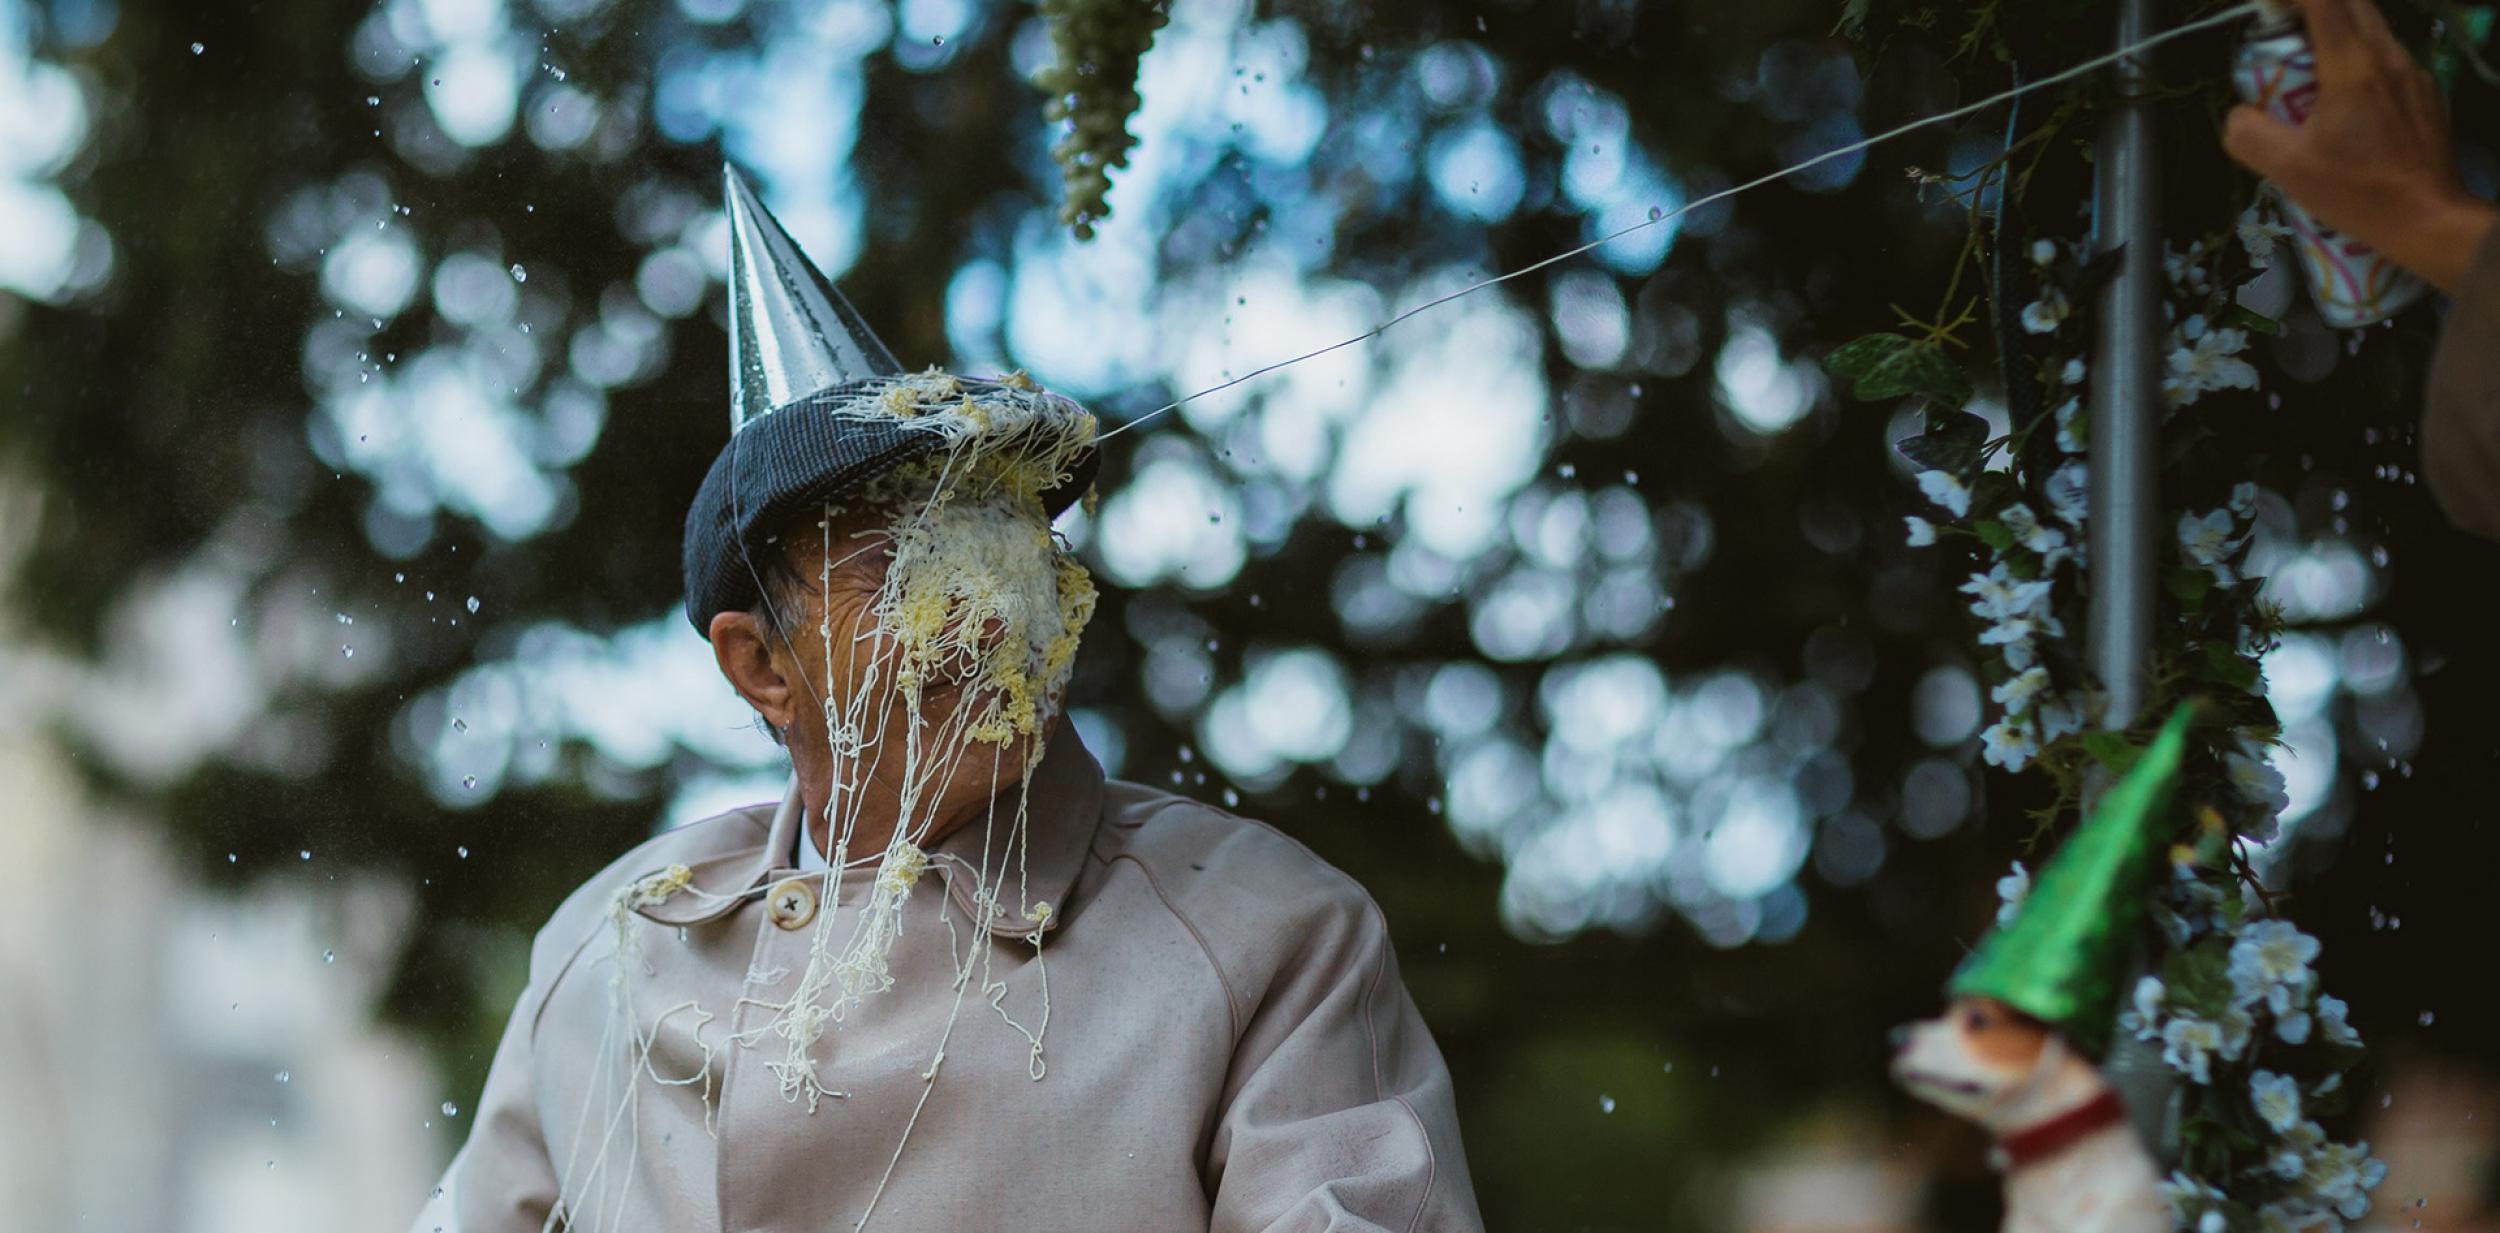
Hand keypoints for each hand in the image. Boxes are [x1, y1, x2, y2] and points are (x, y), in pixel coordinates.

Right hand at [2221, 0, 2497, 291]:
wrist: (2428, 218)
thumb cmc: (2357, 191)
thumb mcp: (2286, 169)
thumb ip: (2248, 134)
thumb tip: (2238, 116)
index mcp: (2353, 67)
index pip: (2324, 1)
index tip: (2270, 8)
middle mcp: (2388, 58)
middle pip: (2354, 3)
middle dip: (2316, 6)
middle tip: (2287, 34)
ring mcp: (2413, 74)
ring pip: (2374, 29)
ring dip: (2341, 32)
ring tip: (2313, 71)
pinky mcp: (2426, 94)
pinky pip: (2389, 58)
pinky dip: (2362, 60)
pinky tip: (2350, 104)